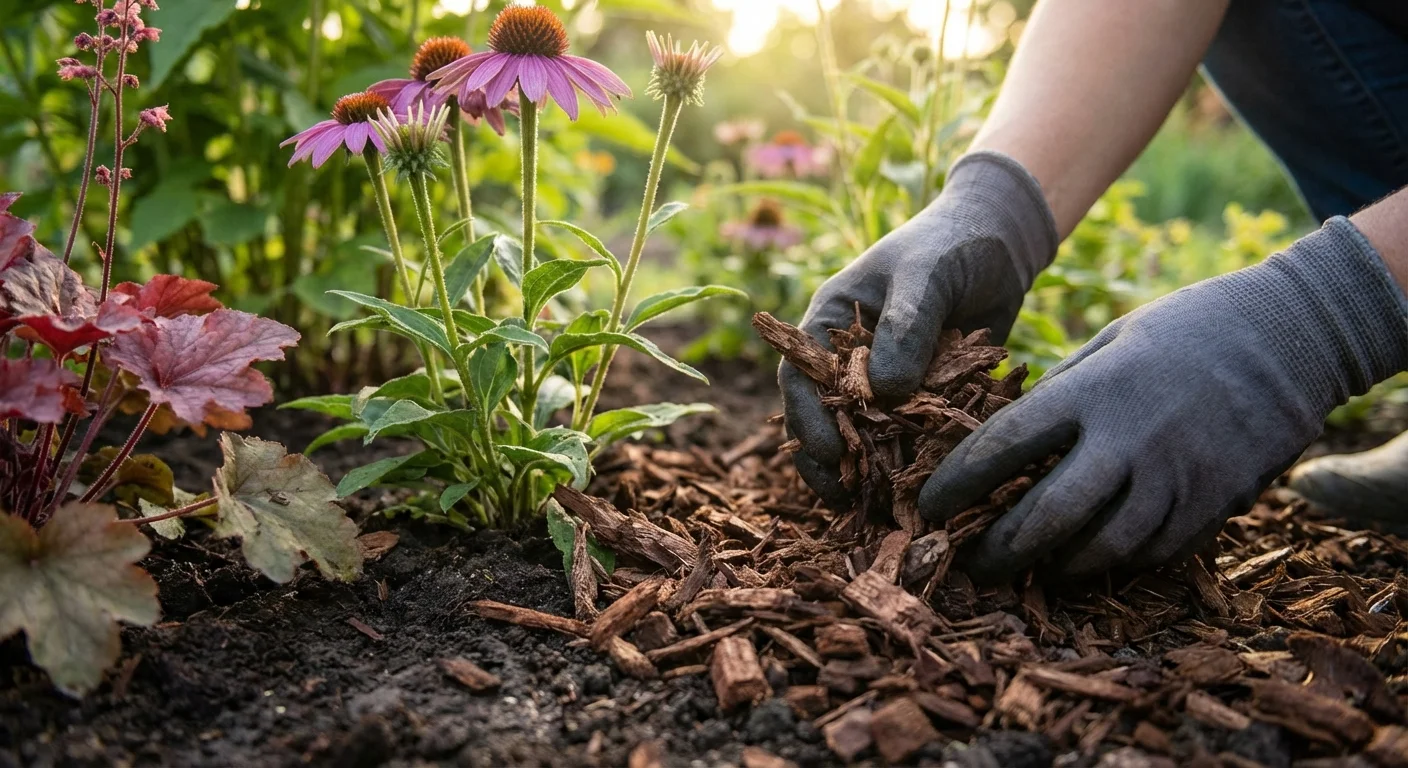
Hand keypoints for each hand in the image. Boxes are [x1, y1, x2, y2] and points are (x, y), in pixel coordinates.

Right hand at [781, 151, 1057, 503]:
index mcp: (828, 324)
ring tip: (881, 511)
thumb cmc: (953, 245)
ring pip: (863, 438)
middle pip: (824, 421)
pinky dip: (910, 467)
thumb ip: (907, 327)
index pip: (800, 379)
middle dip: (832, 464)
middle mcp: (848, 360)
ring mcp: (884, 383)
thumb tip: (886, 394)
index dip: (808, 421)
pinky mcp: (921, 400)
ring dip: (869, 475)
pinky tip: (922, 494)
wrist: (1000, 245)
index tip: (830, 455)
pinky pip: (908, 439)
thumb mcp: (927, 276)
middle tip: (849, 501)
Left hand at [920, 218, 1407, 581]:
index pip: (1005, 446)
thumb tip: (1006, 438)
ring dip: (1057, 564)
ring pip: (1102, 546)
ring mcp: (1176, 477)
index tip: (926, 505)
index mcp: (1092, 390)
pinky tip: (1092, 556)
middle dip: (999, 549)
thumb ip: (1059, 392)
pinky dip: (1117, 560)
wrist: (1287, 334)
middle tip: (970, 564)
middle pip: (1047, 516)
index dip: (958, 483)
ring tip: (1029, 566)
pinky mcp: (1213, 502)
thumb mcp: (1108, 342)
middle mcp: (1130, 440)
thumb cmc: (1183, 328)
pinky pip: (1154, 550)